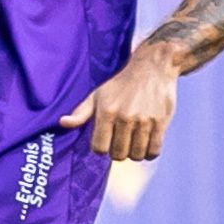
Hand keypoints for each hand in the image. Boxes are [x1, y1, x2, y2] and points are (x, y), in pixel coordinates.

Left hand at [61, 45, 180, 160]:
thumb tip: (63, 123)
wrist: (152, 69)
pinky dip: (149, 153)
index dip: (100, 148)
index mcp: (106, 112)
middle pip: (118, 155)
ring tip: (133, 144)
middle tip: (120, 143)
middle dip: (117, 152)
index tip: (105, 142)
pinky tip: (146, 145)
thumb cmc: (121, 85)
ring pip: (136, 155)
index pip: (99, 148)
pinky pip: (154, 151)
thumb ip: (81, 112)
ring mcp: (144, 121)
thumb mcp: (97, 95)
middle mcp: (125, 118)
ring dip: (134, 154)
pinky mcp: (161, 123)